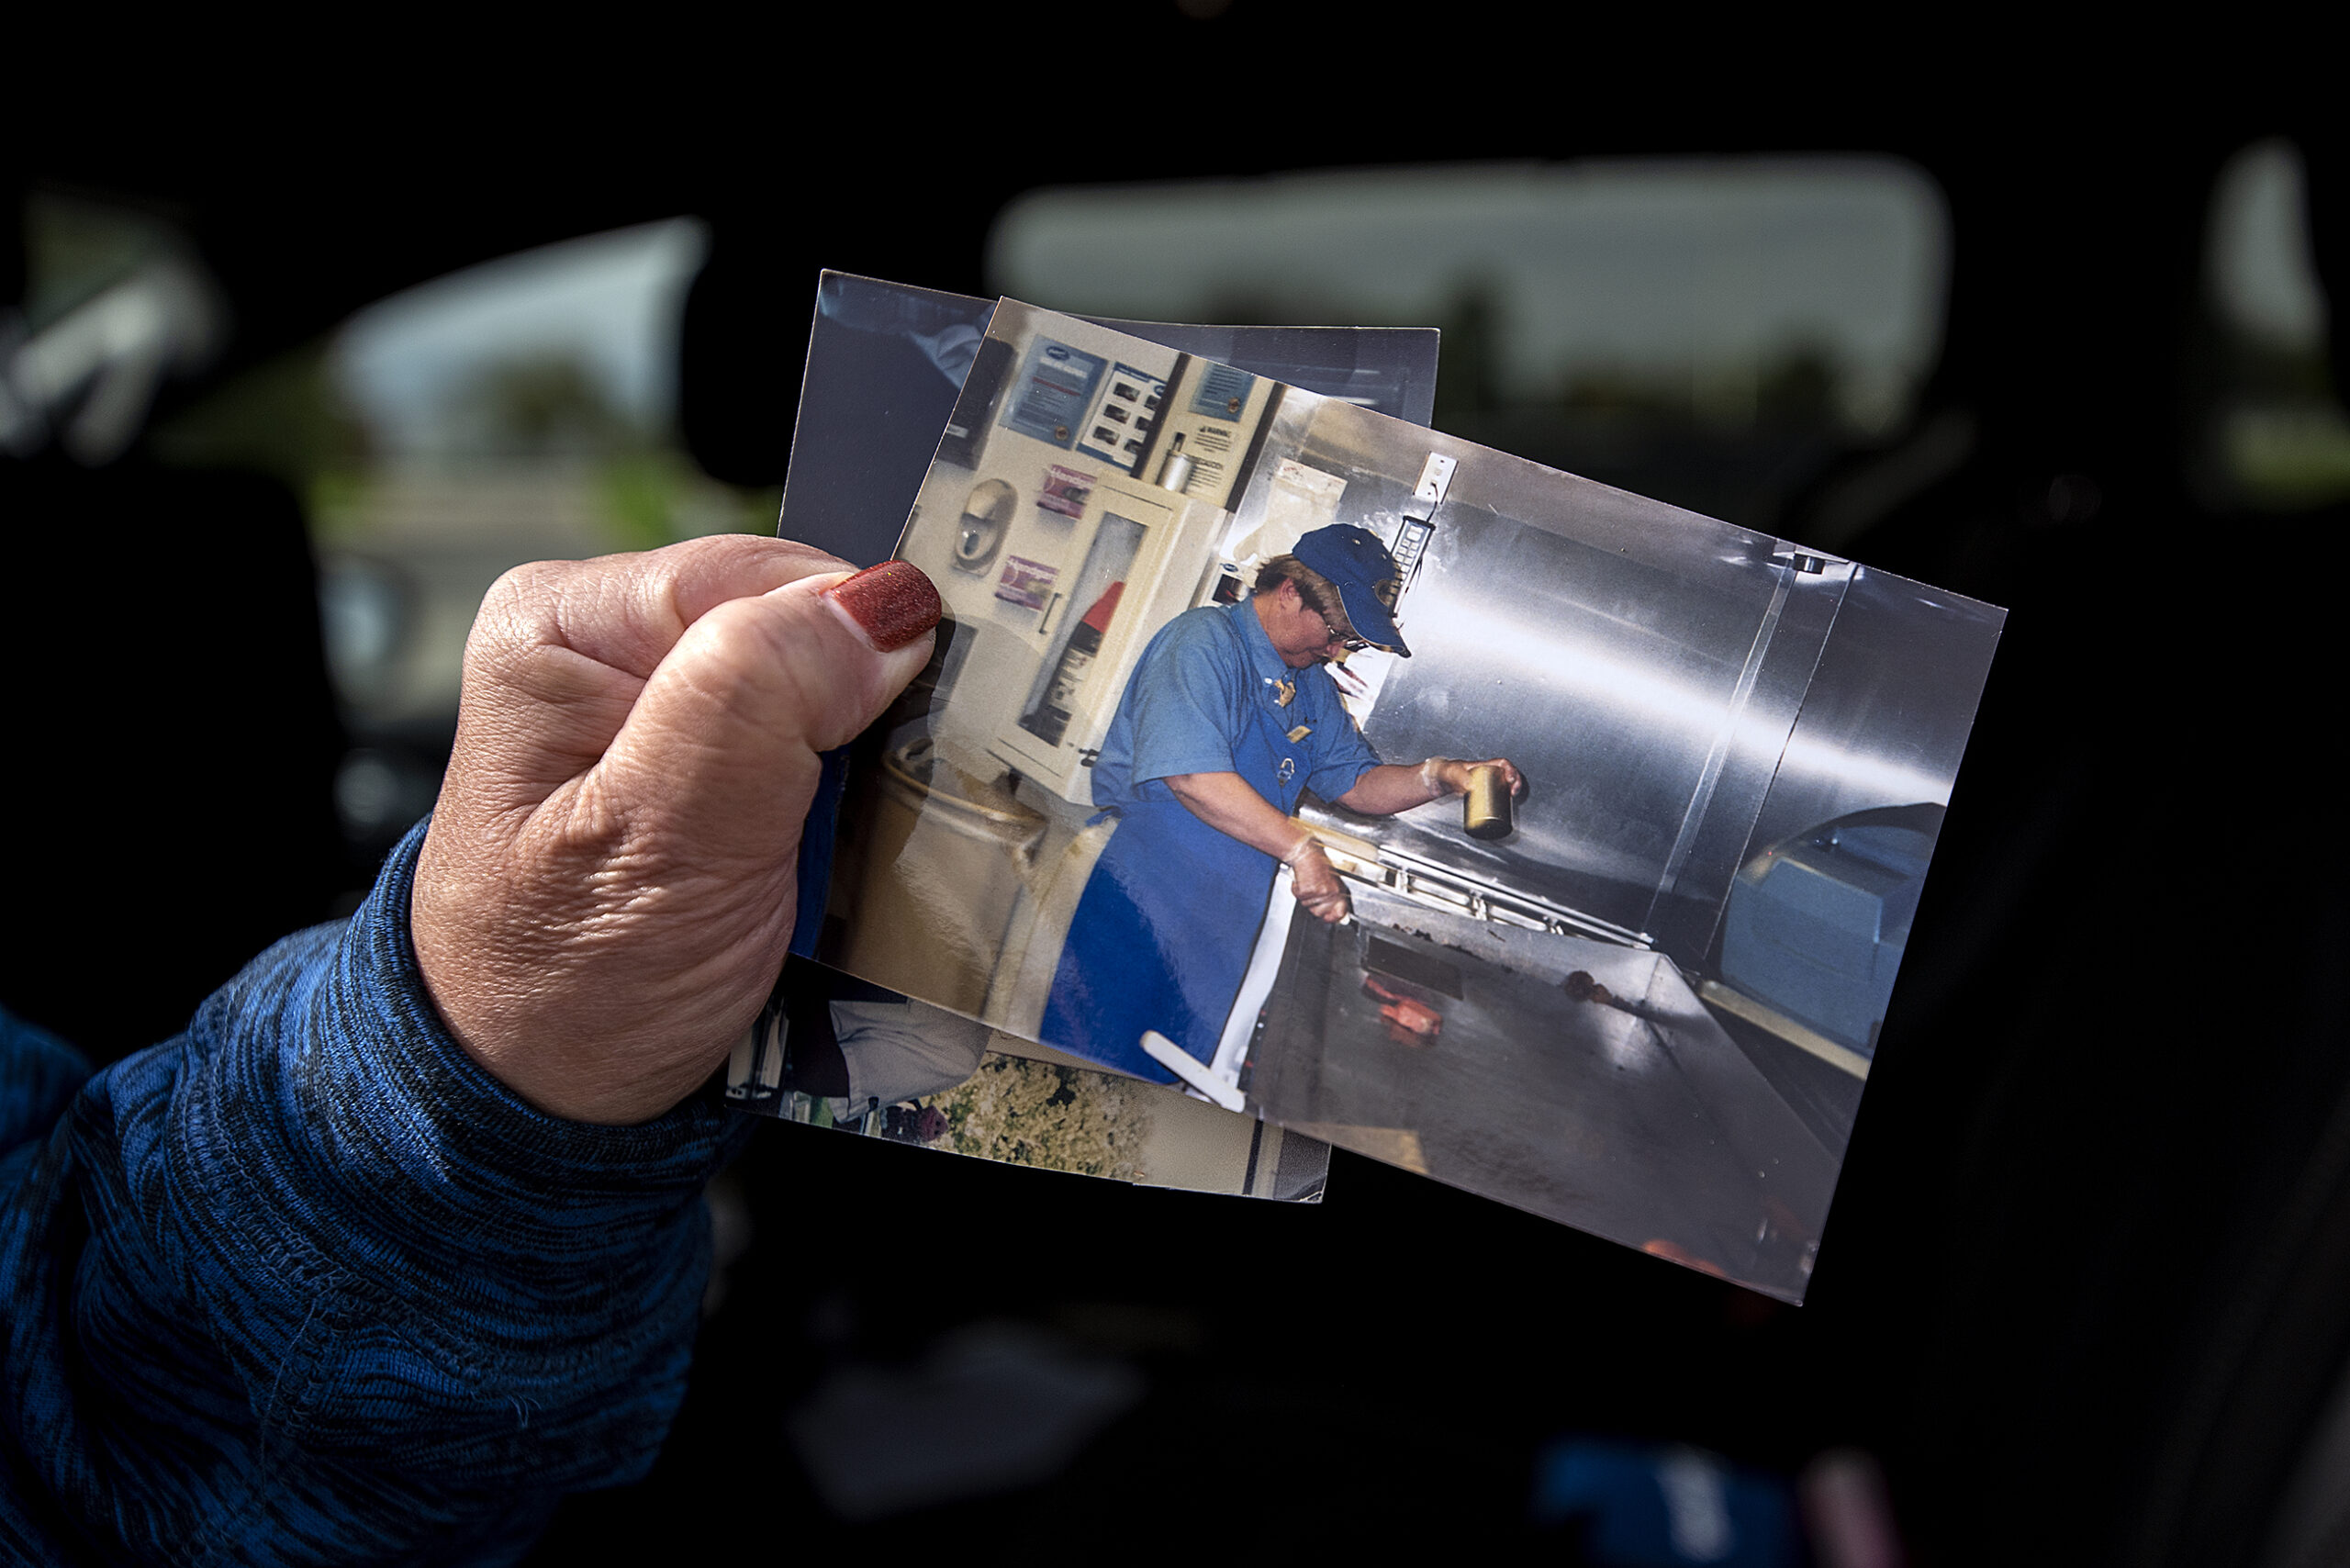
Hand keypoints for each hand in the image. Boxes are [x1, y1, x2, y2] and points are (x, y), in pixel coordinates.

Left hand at [411, 537, 939, 1124]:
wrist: (548, 1103)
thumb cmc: (565, 991)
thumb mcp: (657, 847)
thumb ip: (756, 705)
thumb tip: (881, 607)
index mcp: (567, 621)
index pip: (771, 577)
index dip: (851, 653)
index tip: (883, 753)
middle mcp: (614, 641)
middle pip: (812, 625)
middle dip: (866, 716)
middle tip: (864, 821)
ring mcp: (670, 707)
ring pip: (836, 690)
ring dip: (872, 770)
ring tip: (850, 851)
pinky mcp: (718, 766)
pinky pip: (831, 747)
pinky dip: (860, 804)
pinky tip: (842, 857)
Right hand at [1289, 842, 1352, 923]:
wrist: (1307, 853)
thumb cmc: (1318, 863)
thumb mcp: (1333, 879)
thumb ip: (1335, 896)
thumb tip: (1338, 912)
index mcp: (1338, 890)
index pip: (1340, 912)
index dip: (1333, 918)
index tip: (1329, 918)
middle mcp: (1329, 892)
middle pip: (1319, 913)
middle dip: (1314, 906)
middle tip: (1313, 893)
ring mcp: (1317, 893)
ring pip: (1307, 906)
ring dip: (1305, 897)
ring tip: (1308, 883)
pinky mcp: (1305, 891)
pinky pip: (1299, 897)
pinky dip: (1297, 890)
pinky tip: (1302, 881)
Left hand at [1442, 757, 1524, 797]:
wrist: (1438, 781)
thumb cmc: (1445, 772)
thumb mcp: (1452, 773)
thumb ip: (1459, 777)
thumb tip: (1471, 786)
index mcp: (1482, 765)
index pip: (1502, 763)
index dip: (1510, 769)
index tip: (1511, 779)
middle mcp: (1486, 773)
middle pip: (1507, 775)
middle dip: (1515, 782)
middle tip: (1513, 792)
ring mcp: (1485, 783)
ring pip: (1504, 785)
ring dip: (1512, 791)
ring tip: (1511, 799)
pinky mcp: (1481, 793)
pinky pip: (1497, 794)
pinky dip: (1503, 800)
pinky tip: (1503, 807)